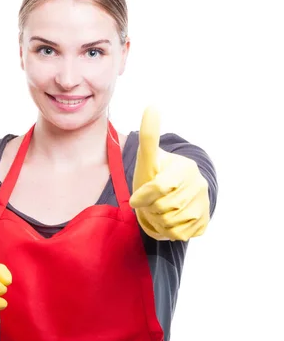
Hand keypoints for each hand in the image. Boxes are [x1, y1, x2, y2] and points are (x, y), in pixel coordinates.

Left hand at [130, 107, 209, 240]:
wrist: (170, 195)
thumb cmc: (154, 174)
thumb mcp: (148, 157)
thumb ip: (149, 135)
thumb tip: (152, 105)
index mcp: (184, 168)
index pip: (160, 188)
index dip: (143, 196)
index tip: (136, 199)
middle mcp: (198, 185)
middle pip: (163, 208)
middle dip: (150, 208)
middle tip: (150, 202)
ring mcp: (204, 204)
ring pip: (171, 223)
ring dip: (158, 221)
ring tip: (158, 210)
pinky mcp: (204, 222)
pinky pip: (179, 234)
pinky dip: (169, 231)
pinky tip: (168, 220)